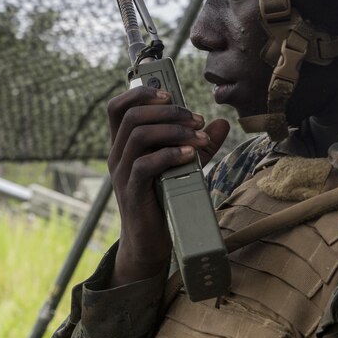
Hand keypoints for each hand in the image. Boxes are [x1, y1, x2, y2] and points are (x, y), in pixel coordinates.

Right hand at [106, 87, 229, 286]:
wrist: (150, 243)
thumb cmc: (164, 202)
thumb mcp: (183, 167)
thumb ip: (199, 145)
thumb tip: (220, 123)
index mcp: (124, 145)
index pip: (119, 107)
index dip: (141, 94)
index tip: (170, 96)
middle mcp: (117, 156)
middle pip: (132, 116)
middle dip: (169, 112)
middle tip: (197, 120)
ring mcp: (121, 174)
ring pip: (139, 135)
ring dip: (174, 131)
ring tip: (200, 138)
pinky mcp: (131, 192)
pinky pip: (145, 165)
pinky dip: (170, 155)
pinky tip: (191, 156)